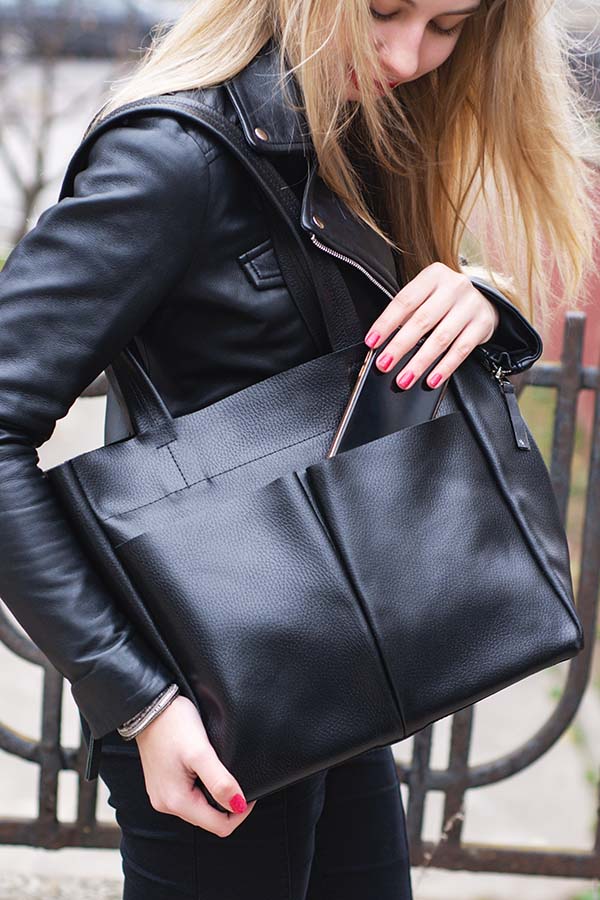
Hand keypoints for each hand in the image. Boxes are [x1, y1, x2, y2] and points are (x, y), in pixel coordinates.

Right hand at [135, 694, 255, 836]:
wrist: (149, 706)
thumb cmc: (173, 725)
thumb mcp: (201, 752)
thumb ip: (220, 781)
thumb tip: (238, 805)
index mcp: (176, 801)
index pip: (219, 826)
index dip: (240, 812)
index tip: (249, 792)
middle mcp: (166, 804)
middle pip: (209, 820)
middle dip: (227, 805)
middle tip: (237, 779)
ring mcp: (162, 795)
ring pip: (199, 808)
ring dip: (214, 796)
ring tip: (221, 772)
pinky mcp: (163, 784)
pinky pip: (188, 796)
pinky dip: (202, 788)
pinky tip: (206, 770)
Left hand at [364, 262, 499, 388]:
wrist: (483, 299)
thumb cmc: (446, 299)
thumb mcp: (427, 295)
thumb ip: (407, 314)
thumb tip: (382, 343)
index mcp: (434, 276)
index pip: (405, 301)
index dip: (386, 323)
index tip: (372, 341)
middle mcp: (454, 287)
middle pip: (422, 320)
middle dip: (400, 346)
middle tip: (384, 364)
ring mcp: (471, 305)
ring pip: (441, 338)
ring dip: (420, 362)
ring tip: (405, 378)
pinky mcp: (483, 324)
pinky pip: (461, 350)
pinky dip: (445, 367)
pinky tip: (432, 379)